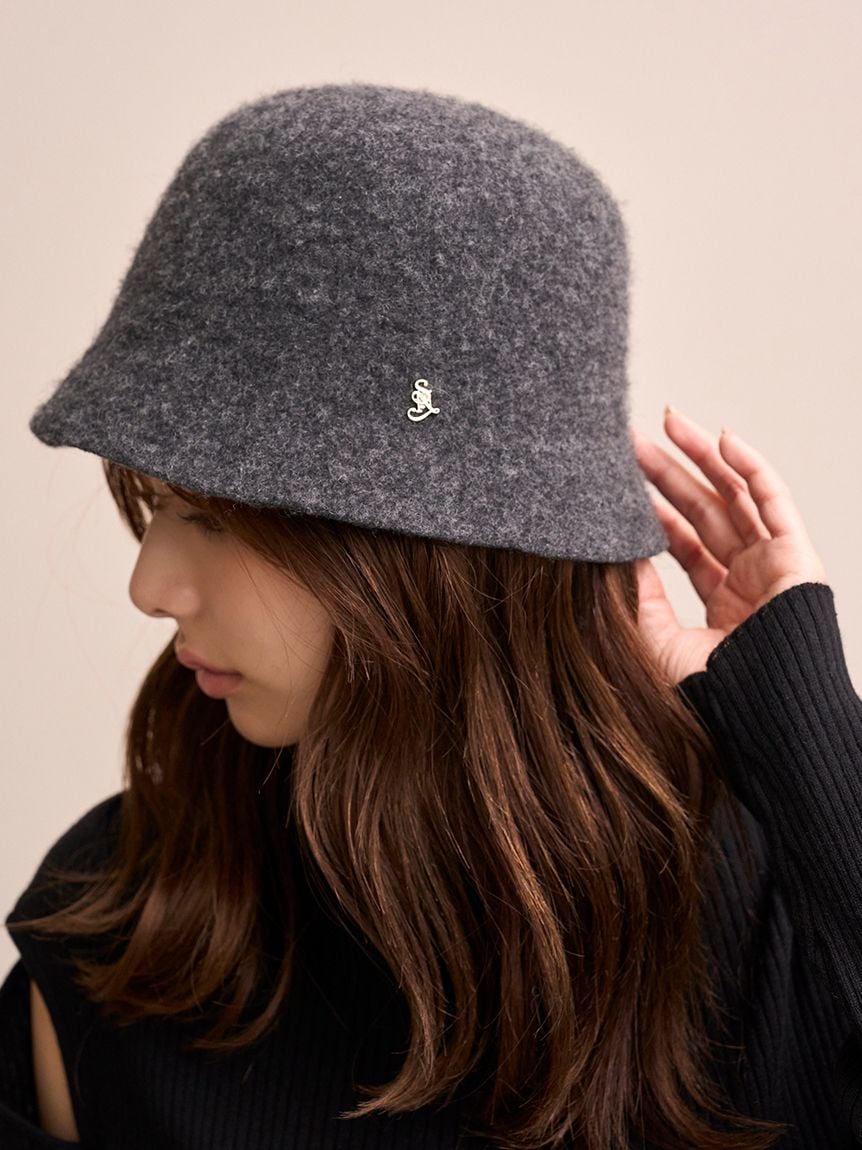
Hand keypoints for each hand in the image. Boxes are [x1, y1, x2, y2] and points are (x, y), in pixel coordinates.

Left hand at [630, 407, 828, 685]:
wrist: (753, 715)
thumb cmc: (706, 694)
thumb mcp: (655, 637)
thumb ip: (636, 593)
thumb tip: (611, 551)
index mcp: (720, 600)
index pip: (682, 541)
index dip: (653, 506)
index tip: (619, 478)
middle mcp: (748, 578)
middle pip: (703, 511)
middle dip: (669, 472)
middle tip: (632, 440)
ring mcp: (773, 565)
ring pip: (735, 496)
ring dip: (703, 457)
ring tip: (669, 422)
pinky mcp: (797, 556)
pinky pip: (775, 501)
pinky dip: (751, 466)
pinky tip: (722, 438)